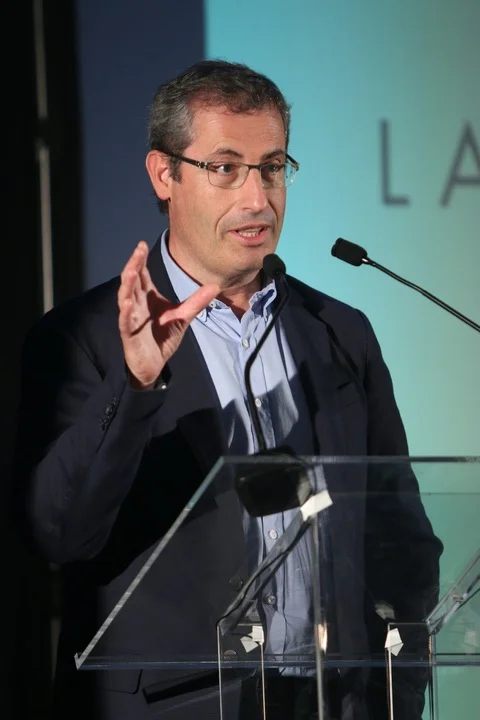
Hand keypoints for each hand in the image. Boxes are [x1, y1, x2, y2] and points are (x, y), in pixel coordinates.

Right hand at [118, 241, 218, 388]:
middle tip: (138, 250)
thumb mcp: (183, 316)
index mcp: (147, 297)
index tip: (142, 244)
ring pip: (125, 297)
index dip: (140, 260)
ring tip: (131, 270)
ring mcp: (131, 318)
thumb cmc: (163, 337)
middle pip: (132, 280)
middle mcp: (136, 304)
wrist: (155, 364)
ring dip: (127, 284)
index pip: (142, 274)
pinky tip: (129, 303)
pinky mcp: (129, 334)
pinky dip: (126, 312)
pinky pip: (125, 321)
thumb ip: (196, 301)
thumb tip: (215, 286)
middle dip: (134, 265)